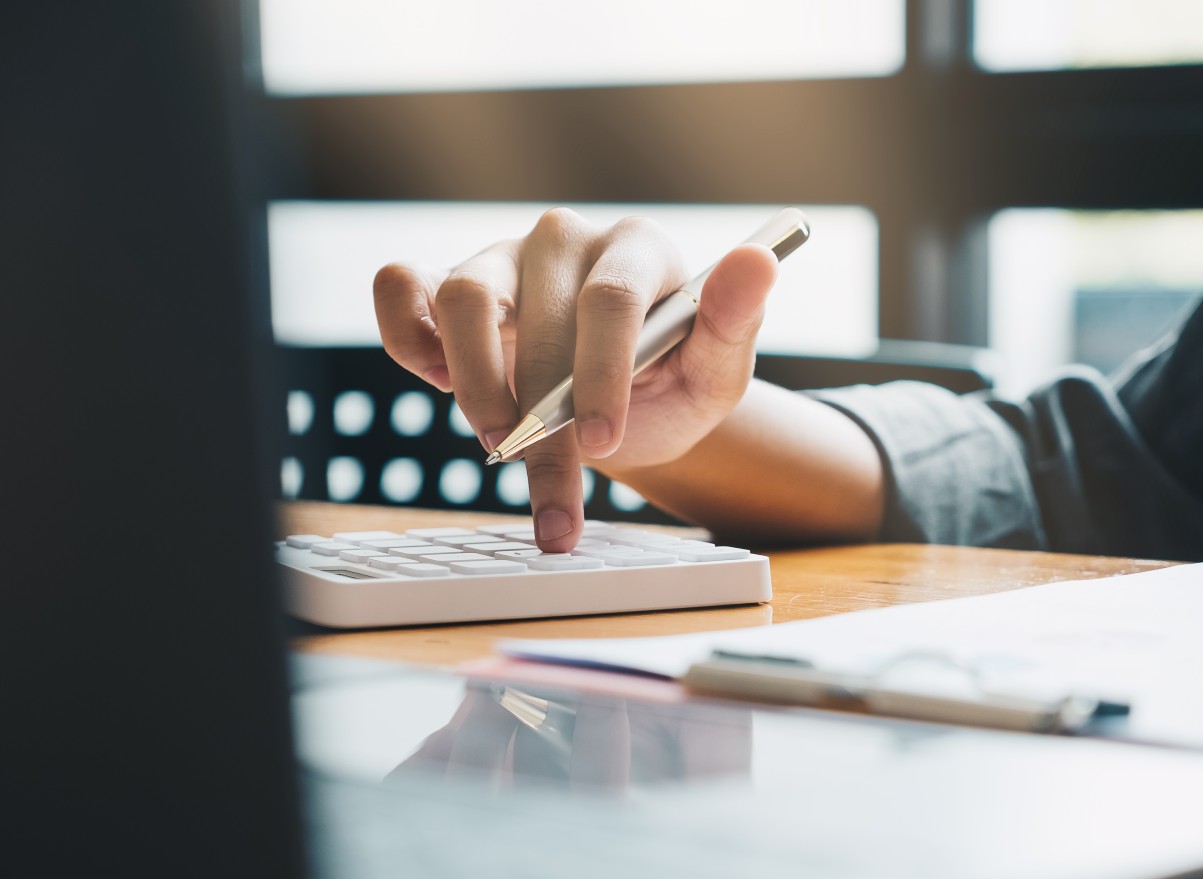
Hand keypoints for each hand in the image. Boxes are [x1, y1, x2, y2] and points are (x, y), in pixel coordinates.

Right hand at [372, 208, 779, 551]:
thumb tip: (759, 261)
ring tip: (500, 448)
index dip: (602, 375)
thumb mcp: (717, 369)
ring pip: (463, 298)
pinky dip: (406, 338)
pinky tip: (435, 385)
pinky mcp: (445, 285)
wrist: (626, 404)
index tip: (605, 444)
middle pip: (539, 319)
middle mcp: (565, 241)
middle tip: (556, 492)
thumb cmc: (672, 382)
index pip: (613, 299)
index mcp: (638, 247)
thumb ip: (735, 320)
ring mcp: (501, 258)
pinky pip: (402, 290)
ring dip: (475, 386)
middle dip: (545, 420)